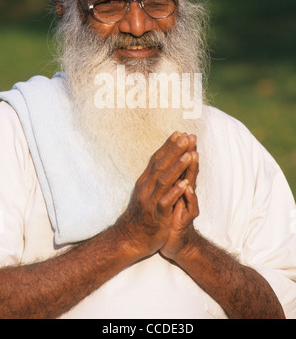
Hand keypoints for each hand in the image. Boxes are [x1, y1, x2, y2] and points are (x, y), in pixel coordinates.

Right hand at [115, 132, 195, 258]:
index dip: (168, 146)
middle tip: (186, 137)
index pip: (157, 159)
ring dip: (177, 167)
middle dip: (174, 151)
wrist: (130, 239)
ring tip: (189, 155)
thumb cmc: (142, 215)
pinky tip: (184, 184)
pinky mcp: (156, 216)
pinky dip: (175, 192)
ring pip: (164, 181)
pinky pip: (165, 202)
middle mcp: (147, 188)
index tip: (179, 133)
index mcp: (145, 182)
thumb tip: (161, 162)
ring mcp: (151, 202)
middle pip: (161, 166)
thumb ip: (154, 179)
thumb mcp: (146, 193)